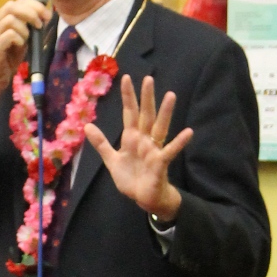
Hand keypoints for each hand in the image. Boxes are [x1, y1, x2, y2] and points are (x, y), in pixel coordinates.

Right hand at [0, 0, 52, 140]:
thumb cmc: (5, 61)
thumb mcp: (20, 42)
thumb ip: (27, 29)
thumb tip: (43, 18)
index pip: (16, 2)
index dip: (33, 5)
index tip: (47, 14)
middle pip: (11, 6)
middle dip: (30, 12)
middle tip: (41, 23)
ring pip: (10, 19)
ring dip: (24, 28)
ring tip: (28, 39)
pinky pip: (9, 35)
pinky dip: (19, 38)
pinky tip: (21, 46)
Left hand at [84, 74, 191, 220]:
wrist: (144, 198)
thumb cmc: (131, 178)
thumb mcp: (112, 160)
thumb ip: (101, 143)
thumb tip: (87, 126)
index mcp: (132, 138)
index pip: (129, 113)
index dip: (128, 97)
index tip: (126, 78)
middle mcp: (144, 140)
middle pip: (145, 115)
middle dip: (146, 98)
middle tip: (148, 78)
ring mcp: (154, 149)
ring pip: (160, 127)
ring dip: (165, 112)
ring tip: (171, 95)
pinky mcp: (161, 162)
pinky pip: (170, 151)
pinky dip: (179, 142)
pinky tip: (188, 132)